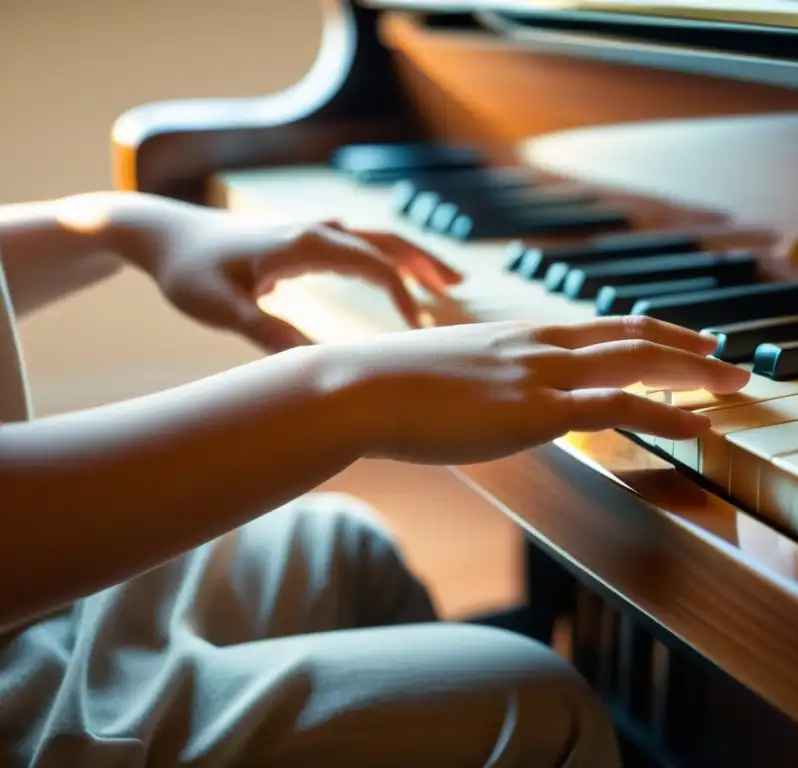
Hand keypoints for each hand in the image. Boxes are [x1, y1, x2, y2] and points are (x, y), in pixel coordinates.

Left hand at [111, 195, 459, 351]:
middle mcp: (314, 229)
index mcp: (304, 243)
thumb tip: (313, 364)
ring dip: (411, 256)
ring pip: (375, 237)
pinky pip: (357, 243)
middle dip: (425, 262)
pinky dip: (385, 258)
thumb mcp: (221, 309)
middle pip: (386, 240)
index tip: (418, 331)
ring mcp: (309, 229)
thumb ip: (267, 332)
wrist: (160, 233)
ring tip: (444, 281)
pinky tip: (392, 278)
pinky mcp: (300, 237)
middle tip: (459, 286)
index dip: (402, 297)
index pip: (373, 265)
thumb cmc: (188, 272)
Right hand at [342, 316, 749, 464]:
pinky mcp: (539, 409)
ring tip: (736, 385)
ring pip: (640, 362)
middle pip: (635, 335)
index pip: (604, 326)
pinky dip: (669, 414)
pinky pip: (621, 406)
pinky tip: (700, 424)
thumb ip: (484, 381)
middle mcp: (543, 345)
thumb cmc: (394, 386)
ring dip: (697, 373)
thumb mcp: (450, 372)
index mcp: (523, 334)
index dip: (652, 331)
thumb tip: (490, 401)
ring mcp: (544, 374)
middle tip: (730, 359)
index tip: (685, 339)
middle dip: (691, 347)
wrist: (364, 388)